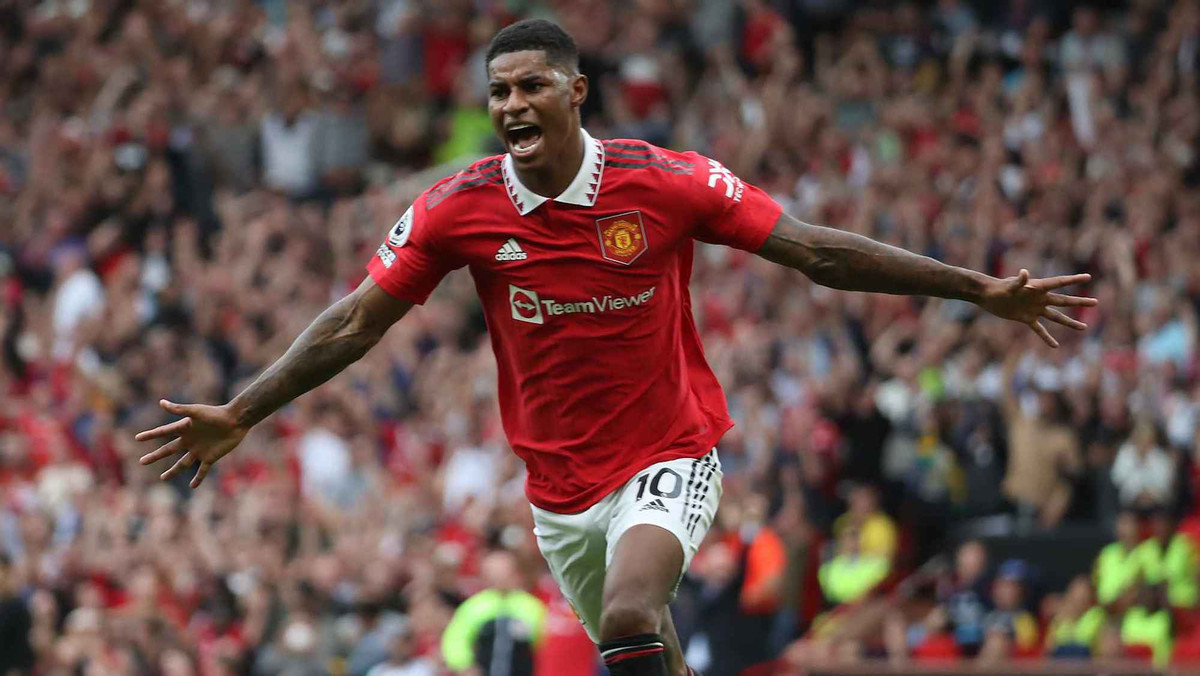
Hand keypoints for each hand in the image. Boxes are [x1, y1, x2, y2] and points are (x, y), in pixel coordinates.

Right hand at [135, 400, 248, 487]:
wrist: (236, 420)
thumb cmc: (215, 414)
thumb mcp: (196, 411)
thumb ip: (179, 409)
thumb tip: (161, 402)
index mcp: (184, 429)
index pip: (163, 432)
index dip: (150, 435)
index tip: (137, 438)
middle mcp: (189, 440)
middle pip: (168, 450)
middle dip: (155, 456)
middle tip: (141, 461)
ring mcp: (199, 450)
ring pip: (182, 463)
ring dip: (172, 471)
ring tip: (162, 478)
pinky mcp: (210, 457)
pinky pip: (202, 470)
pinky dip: (198, 478)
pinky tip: (192, 486)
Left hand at [977, 270, 1097, 347]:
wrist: (987, 295)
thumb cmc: (998, 287)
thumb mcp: (1009, 285)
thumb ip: (1018, 281)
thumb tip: (1024, 273)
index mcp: (1038, 287)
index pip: (1059, 282)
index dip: (1073, 279)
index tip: (1087, 276)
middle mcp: (1039, 298)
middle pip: (1063, 300)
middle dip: (1079, 302)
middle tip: (1095, 302)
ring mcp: (1034, 309)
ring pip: (1056, 316)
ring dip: (1069, 322)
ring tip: (1084, 328)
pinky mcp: (1026, 318)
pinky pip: (1039, 329)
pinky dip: (1046, 337)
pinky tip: (1055, 346)